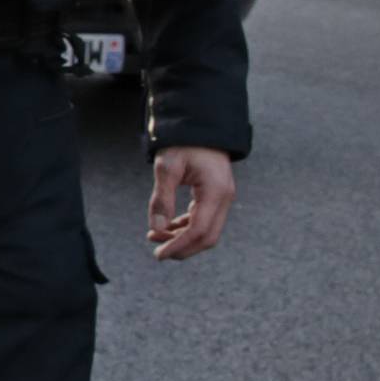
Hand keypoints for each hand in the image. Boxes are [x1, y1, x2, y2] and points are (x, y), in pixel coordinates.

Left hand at [147, 147, 236, 262]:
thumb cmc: (183, 143)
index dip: (179, 246)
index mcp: (216, 192)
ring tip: (155, 236)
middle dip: (182, 248)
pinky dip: (186, 227)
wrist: (200, 126)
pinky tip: (166, 226)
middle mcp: (224, 198)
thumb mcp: (167, 167)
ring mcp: (222, 198)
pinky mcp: (216, 196)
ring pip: (206, 231)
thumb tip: (156, 228)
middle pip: (207, 237)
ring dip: (182, 238)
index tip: (158, 254)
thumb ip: (162, 198)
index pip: (199, 231)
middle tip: (157, 250)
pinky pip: (203, 220)